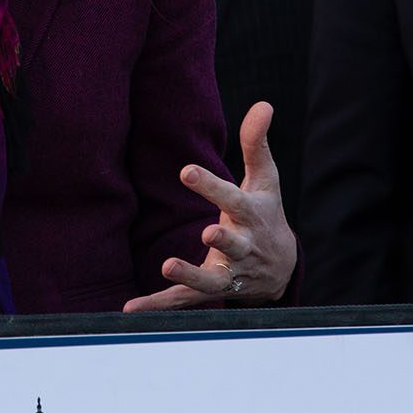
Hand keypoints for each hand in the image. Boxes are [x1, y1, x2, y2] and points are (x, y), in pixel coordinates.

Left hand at [123, 101, 298, 310]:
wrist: (280, 268)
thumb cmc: (266, 213)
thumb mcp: (266, 179)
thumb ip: (257, 144)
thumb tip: (264, 104)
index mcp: (251, 215)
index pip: (232, 199)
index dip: (210, 186)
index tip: (186, 170)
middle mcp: (242, 247)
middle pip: (232, 244)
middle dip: (223, 240)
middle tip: (208, 232)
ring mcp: (228, 272)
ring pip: (211, 279)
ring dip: (191, 275)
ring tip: (168, 266)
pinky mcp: (211, 290)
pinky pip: (184, 300)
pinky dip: (160, 305)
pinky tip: (131, 308)